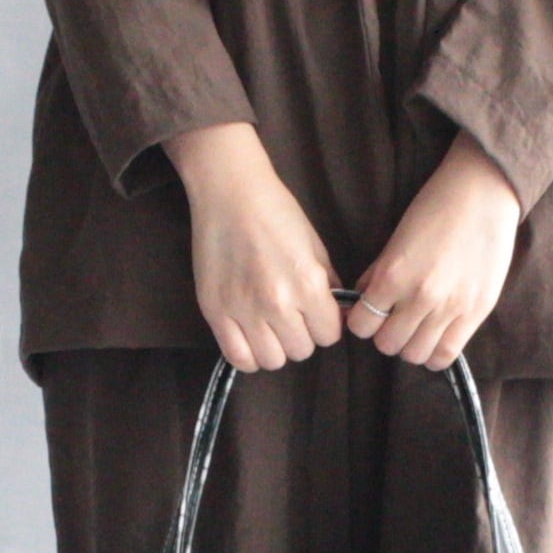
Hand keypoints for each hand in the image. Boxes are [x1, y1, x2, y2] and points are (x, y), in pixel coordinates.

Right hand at [165, 121, 345, 371]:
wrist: (230, 192)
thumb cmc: (277, 213)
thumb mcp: (316, 246)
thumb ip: (328, 286)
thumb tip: (338, 316)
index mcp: (307, 284)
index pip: (329, 335)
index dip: (325, 325)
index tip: (317, 313)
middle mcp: (277, 303)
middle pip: (301, 351)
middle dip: (301, 335)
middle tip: (292, 315)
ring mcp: (243, 310)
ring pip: (272, 360)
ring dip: (276, 347)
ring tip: (270, 326)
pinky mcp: (215, 312)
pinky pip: (239, 358)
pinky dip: (249, 355)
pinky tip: (251, 337)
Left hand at [345, 128, 521, 368]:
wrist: (483, 193)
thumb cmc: (436, 208)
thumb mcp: (396, 239)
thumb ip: (378, 274)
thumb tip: (363, 302)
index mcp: (393, 275)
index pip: (361, 325)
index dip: (362, 321)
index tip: (371, 312)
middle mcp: (420, 297)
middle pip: (388, 345)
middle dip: (386, 334)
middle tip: (395, 319)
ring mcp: (450, 308)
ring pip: (415, 355)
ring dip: (411, 345)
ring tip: (417, 329)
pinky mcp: (476, 313)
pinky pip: (447, 354)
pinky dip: (435, 354)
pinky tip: (435, 338)